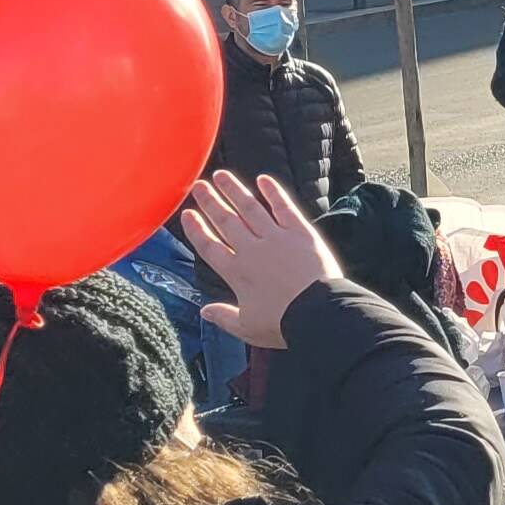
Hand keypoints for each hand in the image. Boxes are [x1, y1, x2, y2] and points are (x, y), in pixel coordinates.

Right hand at [179, 171, 343, 349]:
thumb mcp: (247, 327)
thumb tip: (204, 312)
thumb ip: (224, 317)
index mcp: (236, 273)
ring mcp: (276, 238)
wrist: (318, 313)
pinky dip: (273, 192)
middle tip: (198, 185)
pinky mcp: (300, 232)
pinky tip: (263, 180)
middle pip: (226, 221)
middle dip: (210, 202)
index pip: (209, 246)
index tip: (187, 214)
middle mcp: (252, 250)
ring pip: (250, 208)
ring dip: (234, 190)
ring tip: (221, 176)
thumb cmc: (283, 324)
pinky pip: (283, 207)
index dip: (196, 229)